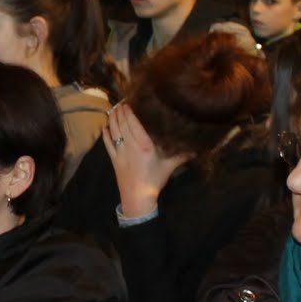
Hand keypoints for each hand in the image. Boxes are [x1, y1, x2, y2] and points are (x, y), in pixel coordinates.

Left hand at [101, 102, 185, 219]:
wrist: (137, 198)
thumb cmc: (154, 181)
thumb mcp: (169, 167)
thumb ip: (181, 156)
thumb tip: (196, 150)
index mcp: (144, 146)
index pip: (134, 125)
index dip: (129, 113)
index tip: (127, 104)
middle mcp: (131, 147)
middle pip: (123, 125)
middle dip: (119, 113)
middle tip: (119, 103)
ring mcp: (120, 153)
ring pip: (114, 132)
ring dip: (112, 120)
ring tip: (112, 110)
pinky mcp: (114, 160)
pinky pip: (108, 145)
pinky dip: (105, 136)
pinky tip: (105, 128)